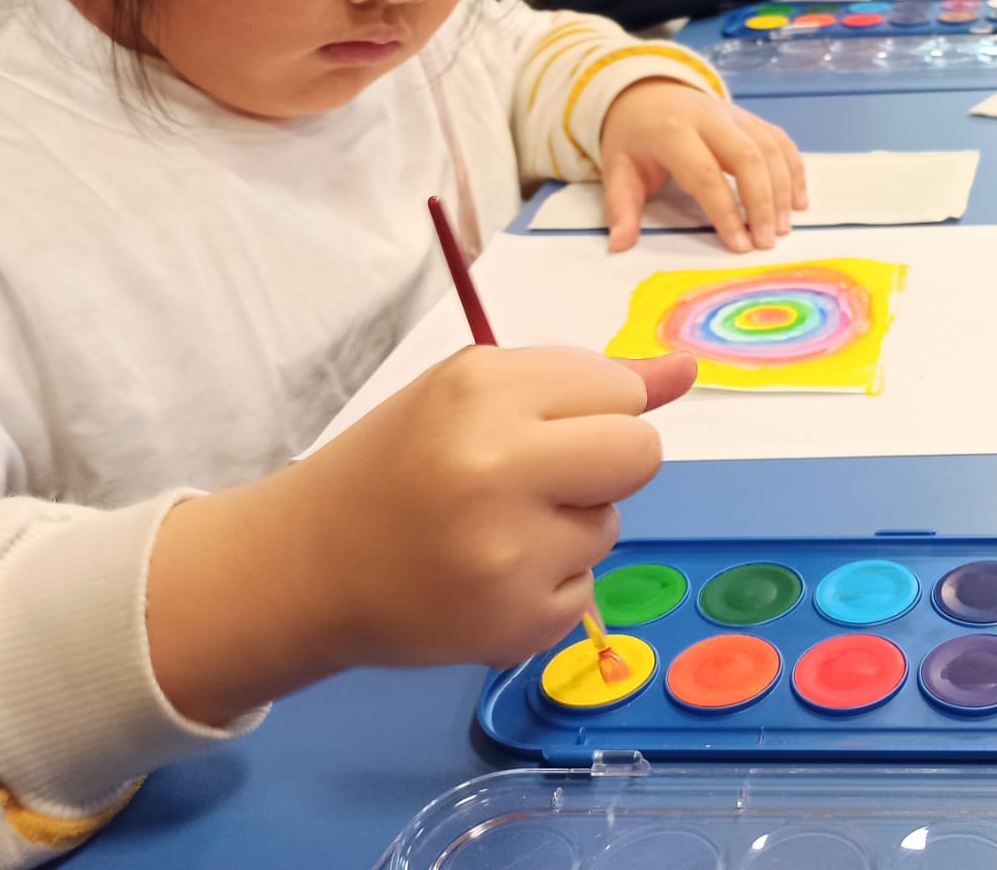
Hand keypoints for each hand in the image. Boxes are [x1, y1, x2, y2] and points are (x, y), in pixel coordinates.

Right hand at [145, 345, 697, 723]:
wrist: (308, 568)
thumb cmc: (400, 462)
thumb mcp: (476, 393)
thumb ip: (587, 380)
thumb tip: (689, 370)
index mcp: (482, 392)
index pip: (618, 391)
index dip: (588, 409)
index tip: (537, 427)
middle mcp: (496, 469)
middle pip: (641, 455)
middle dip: (607, 463)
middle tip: (541, 477)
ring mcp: (509, 555)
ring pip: (611, 525)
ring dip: (569, 526)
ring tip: (492, 529)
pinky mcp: (517, 625)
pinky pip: (586, 589)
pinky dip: (548, 584)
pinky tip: (485, 577)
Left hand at [598, 79, 806, 251]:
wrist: (647, 91)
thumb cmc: (634, 137)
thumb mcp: (616, 168)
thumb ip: (621, 207)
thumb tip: (618, 245)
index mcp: (673, 131)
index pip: (706, 173)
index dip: (725, 211)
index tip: (739, 245)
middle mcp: (710, 118)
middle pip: (748, 158)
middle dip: (763, 203)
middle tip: (767, 241)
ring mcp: (735, 115)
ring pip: (770, 149)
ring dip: (783, 190)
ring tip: (782, 228)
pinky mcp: (751, 118)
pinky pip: (781, 142)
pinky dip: (795, 171)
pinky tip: (797, 202)